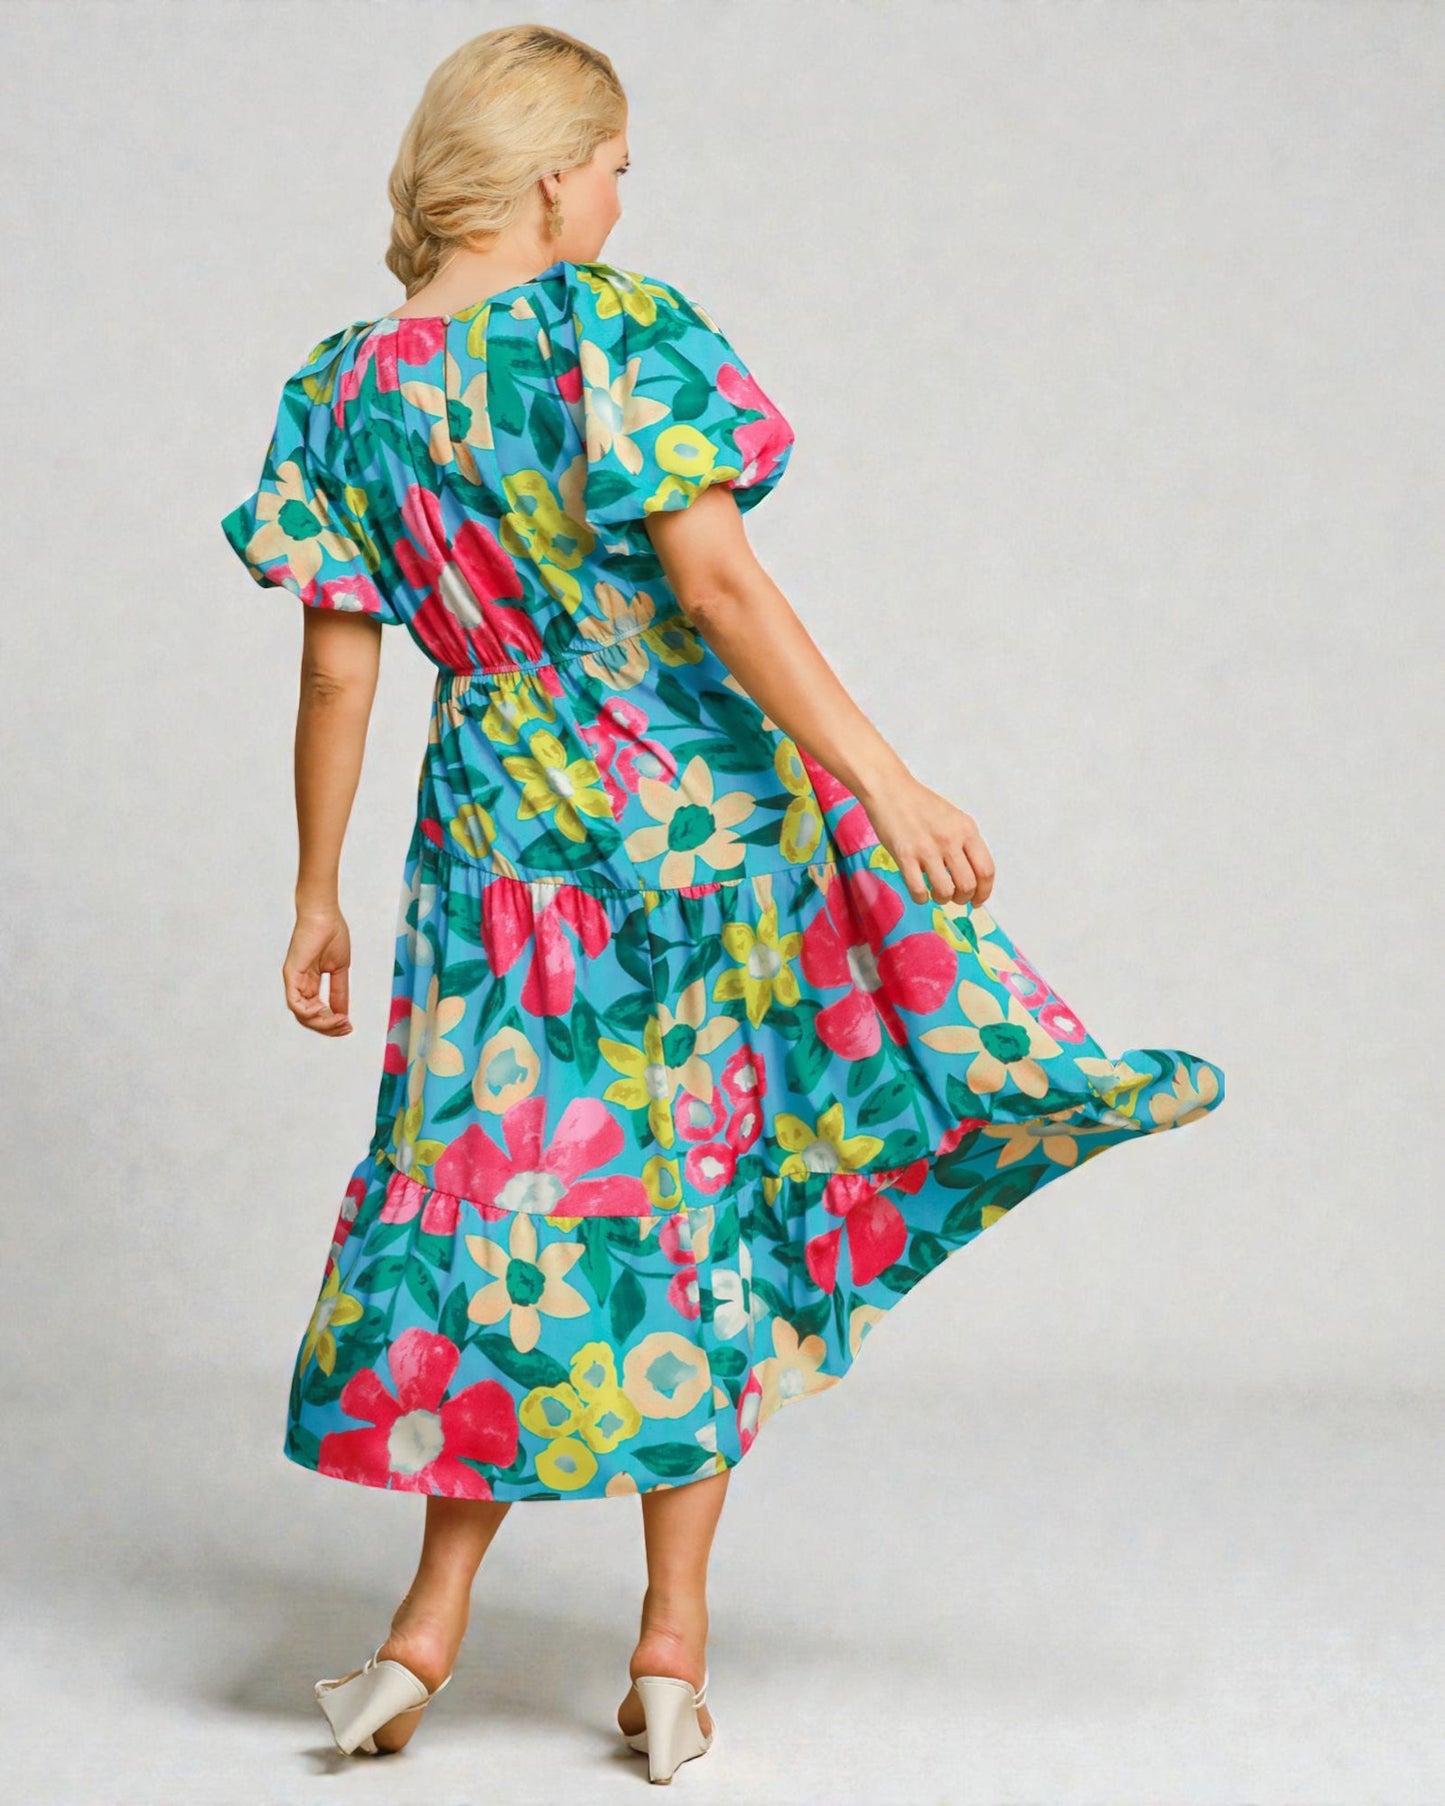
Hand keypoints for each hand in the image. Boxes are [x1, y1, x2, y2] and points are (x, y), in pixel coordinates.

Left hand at [282, 909, 353, 1035]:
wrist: (324, 915)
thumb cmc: (332, 934)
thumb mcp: (340, 970)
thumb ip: (339, 992)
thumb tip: (343, 1013)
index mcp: (310, 984)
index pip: (317, 1012)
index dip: (332, 1023)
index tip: (349, 1026)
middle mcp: (300, 985)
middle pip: (309, 1018)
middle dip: (328, 1027)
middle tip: (345, 1026)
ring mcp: (294, 981)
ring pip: (302, 1015)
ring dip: (321, 1022)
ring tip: (338, 1019)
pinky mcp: (291, 975)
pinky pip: (294, 1002)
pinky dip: (307, 1012)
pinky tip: (322, 1009)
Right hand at [858, 774, 995, 907]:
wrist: (890, 789)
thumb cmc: (921, 805)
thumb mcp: (954, 818)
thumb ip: (965, 842)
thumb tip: (973, 876)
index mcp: (966, 830)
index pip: (986, 870)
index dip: (984, 892)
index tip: (977, 900)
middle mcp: (950, 840)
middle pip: (968, 885)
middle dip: (963, 899)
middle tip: (955, 898)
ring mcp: (927, 848)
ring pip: (945, 891)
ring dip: (943, 899)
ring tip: (936, 893)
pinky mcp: (904, 855)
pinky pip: (918, 890)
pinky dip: (921, 898)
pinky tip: (919, 892)